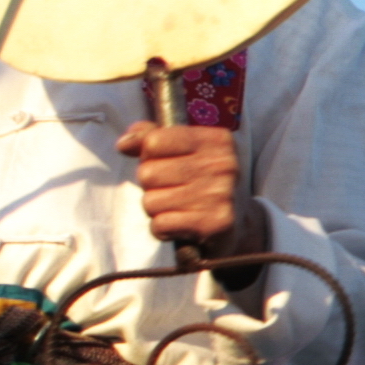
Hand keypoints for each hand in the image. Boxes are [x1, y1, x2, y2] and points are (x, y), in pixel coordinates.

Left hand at [116, 122, 258, 252]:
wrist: (239, 223)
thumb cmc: (203, 181)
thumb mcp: (185, 150)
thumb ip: (152, 136)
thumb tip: (124, 143)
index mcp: (217, 140)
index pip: (154, 141)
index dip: (150, 155)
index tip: (166, 163)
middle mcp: (222, 165)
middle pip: (148, 173)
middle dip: (153, 185)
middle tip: (176, 190)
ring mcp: (220, 195)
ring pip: (151, 201)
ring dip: (158, 209)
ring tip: (179, 207)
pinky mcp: (214, 224)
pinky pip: (160, 224)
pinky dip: (164, 229)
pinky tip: (182, 224)